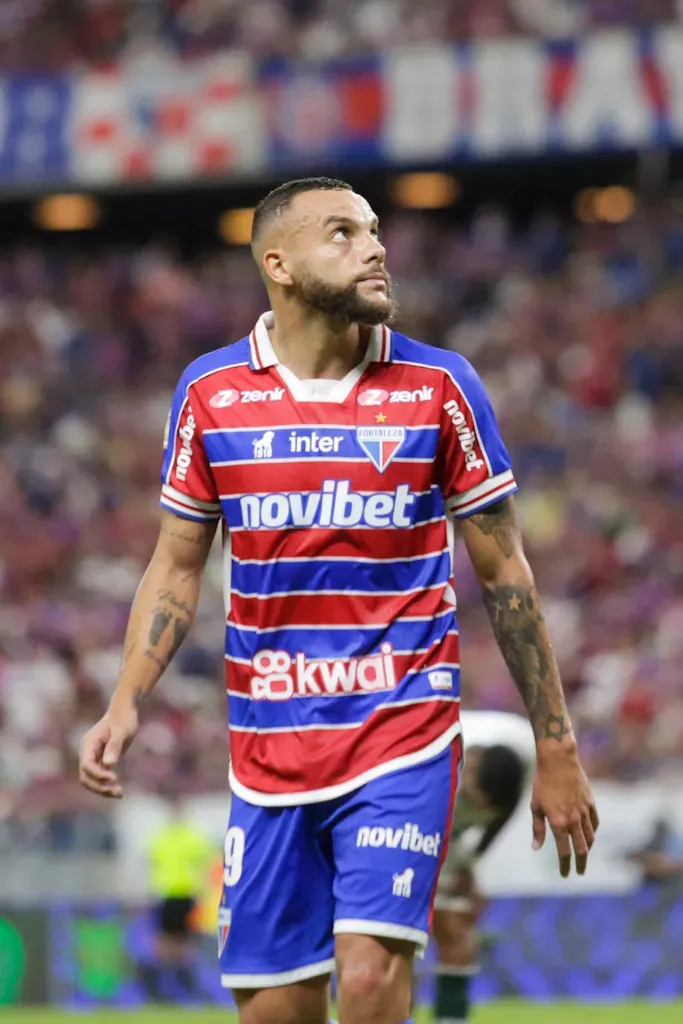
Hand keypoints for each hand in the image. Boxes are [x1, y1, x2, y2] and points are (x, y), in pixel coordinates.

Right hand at [78, 706, 138, 798]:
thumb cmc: (123, 719)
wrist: (124, 713)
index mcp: (89, 744)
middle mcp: (87, 752)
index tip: (114, 778)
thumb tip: (109, 764)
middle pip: (86, 776)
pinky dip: (106, 785)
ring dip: (102, 789)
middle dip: (99, 786)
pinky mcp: (100, 761)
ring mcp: (92, 757)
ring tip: (119, 794)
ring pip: (91, 780)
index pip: (86, 765)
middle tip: (117, 791)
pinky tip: (118, 791)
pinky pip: (98, 777)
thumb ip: (114, 746)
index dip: (98, 775)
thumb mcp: (121, 731)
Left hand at [530, 744, 598, 877]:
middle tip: (579, 872)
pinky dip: (593, 832)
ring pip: (590, 837)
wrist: (558, 760)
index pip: (564, 852)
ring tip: (584, 856)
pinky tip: (590, 835)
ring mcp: (584, 811)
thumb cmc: (542, 782)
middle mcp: (574, 820)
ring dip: (588, 849)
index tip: (565, 874)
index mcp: (558, 823)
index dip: (565, 865)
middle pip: (582, 849)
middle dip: (581, 863)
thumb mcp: (535, 806)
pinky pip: (595, 822)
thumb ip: (537, 828)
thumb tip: (536, 848)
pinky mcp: (590, 802)